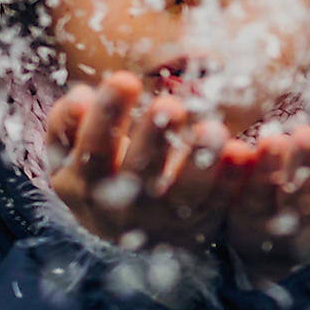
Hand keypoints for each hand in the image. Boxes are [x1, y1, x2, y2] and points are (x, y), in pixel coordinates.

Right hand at [45, 73, 235, 250]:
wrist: (126, 231)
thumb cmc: (99, 172)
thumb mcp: (70, 156)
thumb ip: (67, 125)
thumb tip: (80, 96)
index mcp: (84, 185)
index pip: (93, 150)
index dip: (107, 117)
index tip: (125, 78)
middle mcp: (122, 209)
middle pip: (139, 172)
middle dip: (155, 137)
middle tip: (170, 103)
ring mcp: (163, 221)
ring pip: (184, 192)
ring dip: (200, 161)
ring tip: (213, 128)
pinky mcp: (199, 225)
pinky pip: (219, 202)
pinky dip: (231, 179)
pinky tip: (242, 151)